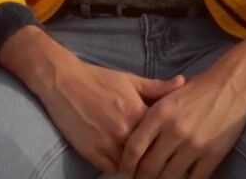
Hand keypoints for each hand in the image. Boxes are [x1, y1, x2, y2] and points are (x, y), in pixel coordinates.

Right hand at [0, 27, 184, 172]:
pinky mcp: (91, 151)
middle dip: (153, 159)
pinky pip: (110, 168)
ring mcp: (107, 143)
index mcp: (139, 113)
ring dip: (135, 165)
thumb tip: (182, 83)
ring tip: (139, 163)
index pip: (162, 138)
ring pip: (130, 166)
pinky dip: (115, 166)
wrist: (63, 80)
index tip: (169, 147)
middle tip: (157, 162)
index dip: (166, 144)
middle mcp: (125, 131)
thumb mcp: (130, 80)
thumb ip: (157, 87)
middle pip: (148, 156)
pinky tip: (119, 160)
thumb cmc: (97, 78)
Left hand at [119, 64, 245, 178]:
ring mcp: (194, 144)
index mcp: (159, 114)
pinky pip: (195, 178)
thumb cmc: (196, 90)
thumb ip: (150, 118)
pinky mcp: (213, 154)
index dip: (126, 163)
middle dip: (141, 177)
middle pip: (149, 166)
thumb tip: (133, 141)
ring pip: (170, 176)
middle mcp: (174, 131)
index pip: (134, 147)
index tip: (124, 170)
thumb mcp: (166, 98)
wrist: (230, 85)